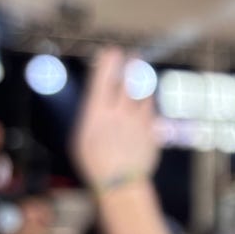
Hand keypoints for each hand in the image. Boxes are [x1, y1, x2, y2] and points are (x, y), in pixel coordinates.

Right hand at [72, 48, 158, 186]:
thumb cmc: (95, 161)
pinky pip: (152, 110)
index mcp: (97, 115)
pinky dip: (148, 102)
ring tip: (140, 75)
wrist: (120, 183)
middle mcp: (119, 115)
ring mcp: (139, 122)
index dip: (109, 62)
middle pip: (129, 81)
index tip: (112, 51)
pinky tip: (145, 100)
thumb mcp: (81, 136)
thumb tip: (97, 95)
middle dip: (133, 64)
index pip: (103, 80)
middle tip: (134, 56)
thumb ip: (91, 113)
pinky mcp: (153, 130)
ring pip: (144, 93)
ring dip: (142, 82)